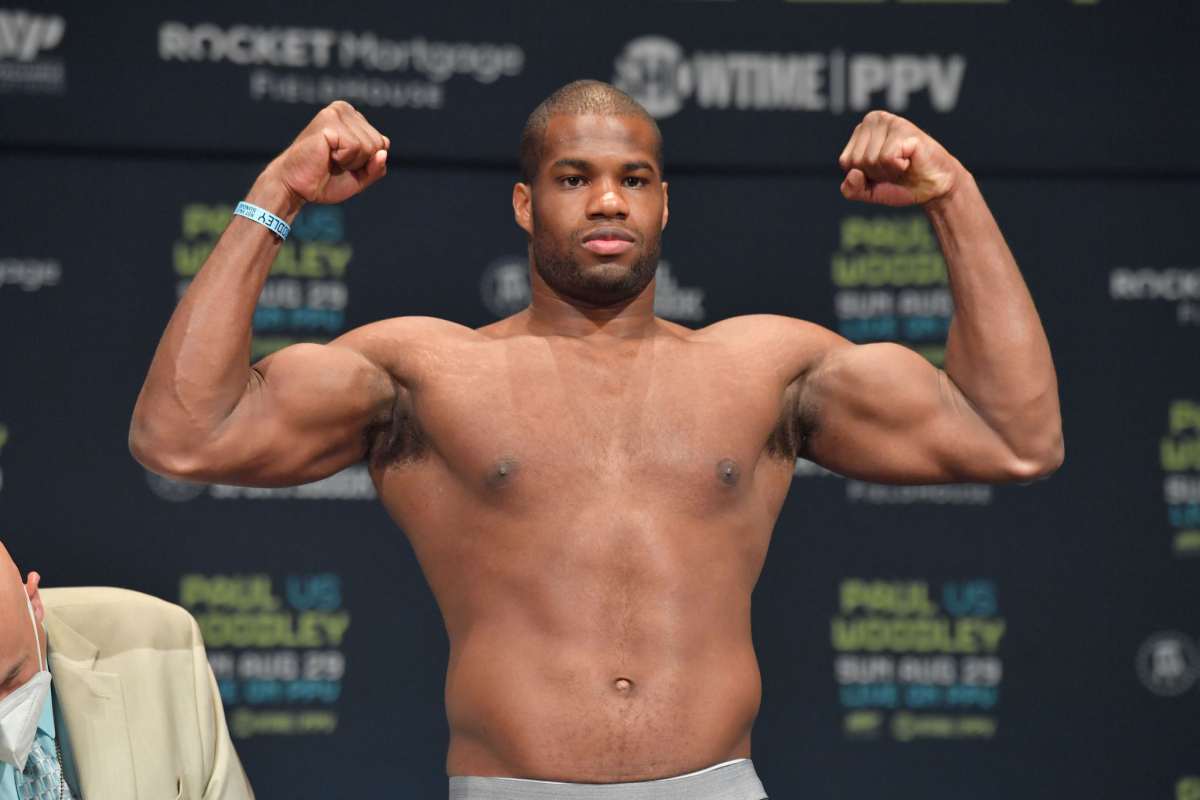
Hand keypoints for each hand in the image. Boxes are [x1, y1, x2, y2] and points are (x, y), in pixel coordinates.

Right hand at [263, 101, 389, 210]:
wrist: (296, 187)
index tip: (345, 163)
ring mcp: (336, 112)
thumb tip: (383, 152)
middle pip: (378, 143)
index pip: (382, 143)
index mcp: (354, 118)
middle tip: (336, 163)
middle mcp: (345, 109)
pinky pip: (355, 147)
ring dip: (351, 161)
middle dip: (361, 162)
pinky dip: (344, 159)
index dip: (367, 163)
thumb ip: (377, 167)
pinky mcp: (328, 121)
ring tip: (331, 158)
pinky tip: (327, 155)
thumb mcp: (360, 177)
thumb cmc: (325, 180)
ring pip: (369, 145)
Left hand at [838, 111, 963, 206]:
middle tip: (895, 168)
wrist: (933, 188)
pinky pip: (886, 158)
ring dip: (888, 171)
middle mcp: (873, 119)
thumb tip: (853, 174)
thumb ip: (851, 189)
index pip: (846, 162)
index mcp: (861, 130)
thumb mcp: (868, 191)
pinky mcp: (904, 128)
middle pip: (857, 161)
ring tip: (903, 163)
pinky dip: (897, 167)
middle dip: (876, 174)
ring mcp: (889, 121)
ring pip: (870, 160)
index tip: (882, 170)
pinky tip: (909, 160)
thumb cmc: (901, 184)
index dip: (864, 175)